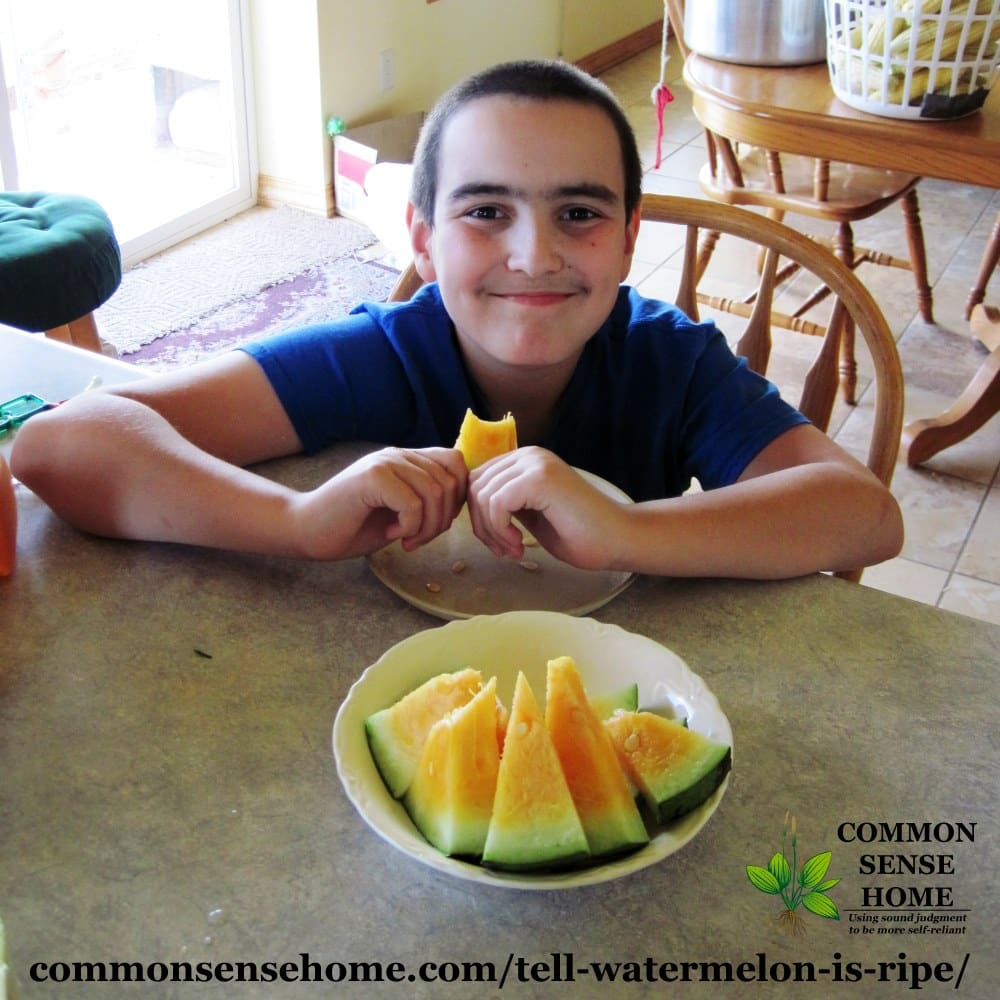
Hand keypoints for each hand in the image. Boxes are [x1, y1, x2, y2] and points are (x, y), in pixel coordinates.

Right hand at [290, 447, 467, 558]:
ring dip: (427, 526)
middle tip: (419, 539)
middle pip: (451, 481)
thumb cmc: (353, 525)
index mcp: (407, 459)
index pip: (457, 464)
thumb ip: (427, 500)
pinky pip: (413, 504)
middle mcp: (398, 454)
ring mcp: (384, 462)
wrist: (307, 530)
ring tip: (407, 540)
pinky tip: (392, 534)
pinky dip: (410, 526)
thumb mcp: (400, 511)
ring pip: (435, 492)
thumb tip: (461, 503)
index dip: (457, 498)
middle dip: (443, 520)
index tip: (436, 524)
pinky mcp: (372, 477)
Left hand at [466, 447, 626, 569]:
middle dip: (482, 525)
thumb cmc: (580, 533)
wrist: (618, 539)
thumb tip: (471, 505)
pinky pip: (495, 503)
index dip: (480, 516)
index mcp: (526, 460)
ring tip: (514, 550)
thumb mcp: (530, 514)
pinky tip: (520, 545)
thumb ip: (505, 503)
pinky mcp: (539, 478)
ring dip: (491, 531)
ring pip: (482, 496)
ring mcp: (535, 463)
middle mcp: (529, 454)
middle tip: (505, 550)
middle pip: (474, 486)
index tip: (500, 543)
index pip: (477, 480)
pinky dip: (500, 530)